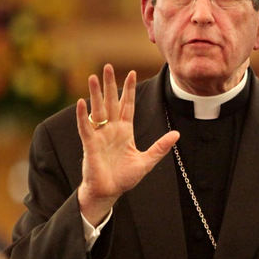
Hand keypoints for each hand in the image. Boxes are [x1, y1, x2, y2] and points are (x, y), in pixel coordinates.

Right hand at [76, 64, 178, 224]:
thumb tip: (177, 134)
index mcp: (124, 131)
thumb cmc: (124, 177)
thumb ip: (160, 147)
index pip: (127, 105)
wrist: (109, 192)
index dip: (129, 90)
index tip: (132, 72)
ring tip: (92, 77)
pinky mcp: (90, 144)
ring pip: (97, 110)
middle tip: (108, 66)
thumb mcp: (146, 161)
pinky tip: (81, 102)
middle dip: (110, 84)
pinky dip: (82, 115)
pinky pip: (85, 127)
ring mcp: (100, 135)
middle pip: (111, 102)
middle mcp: (111, 129)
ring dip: (95, 94)